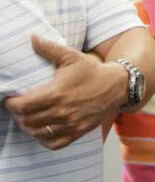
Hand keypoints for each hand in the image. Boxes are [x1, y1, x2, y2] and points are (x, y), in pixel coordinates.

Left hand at [3, 35, 126, 148]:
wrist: (118, 85)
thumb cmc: (93, 71)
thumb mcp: (71, 56)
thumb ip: (49, 48)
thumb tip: (32, 37)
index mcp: (57, 93)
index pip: (23, 106)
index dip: (11, 104)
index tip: (11, 100)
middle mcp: (62, 111)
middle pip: (27, 121)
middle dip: (19, 115)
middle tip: (19, 109)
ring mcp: (71, 124)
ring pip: (38, 133)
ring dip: (29, 127)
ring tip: (28, 119)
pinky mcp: (79, 131)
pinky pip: (54, 144)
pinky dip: (44, 140)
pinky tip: (42, 131)